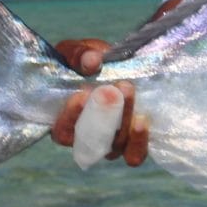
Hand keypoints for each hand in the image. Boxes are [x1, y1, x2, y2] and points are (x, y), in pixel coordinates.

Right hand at [49, 38, 149, 166]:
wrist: (112, 69)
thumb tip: (92, 60)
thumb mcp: (76, 53)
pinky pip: (135, 153)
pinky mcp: (132, 143)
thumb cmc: (85, 63)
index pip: (63, 129)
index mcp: (64, 122)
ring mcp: (110, 144)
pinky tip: (143, 119)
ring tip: (128, 90)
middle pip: (92, 140)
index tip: (82, 93)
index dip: (71, 115)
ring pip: (116, 145)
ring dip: (123, 119)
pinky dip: (140, 140)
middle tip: (111, 89)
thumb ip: (79, 56)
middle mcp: (86, 140)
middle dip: (102, 115)